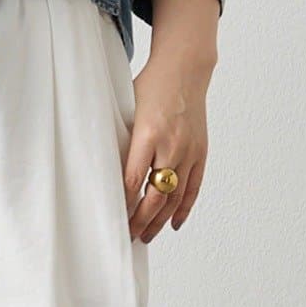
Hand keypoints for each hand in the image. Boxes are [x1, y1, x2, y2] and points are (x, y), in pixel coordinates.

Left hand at [123, 0, 218, 243]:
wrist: (185, 70)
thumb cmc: (151, 86)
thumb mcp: (127, 110)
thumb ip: (121, 140)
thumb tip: (103, 169)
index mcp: (149, 133)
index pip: (133, 179)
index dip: (123, 203)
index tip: (112, 219)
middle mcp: (172, 145)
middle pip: (156, 195)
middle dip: (140, 220)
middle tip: (127, 235)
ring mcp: (189, 151)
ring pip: (175, 197)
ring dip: (160, 220)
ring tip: (145, 236)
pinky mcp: (201, 152)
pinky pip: (194, 187)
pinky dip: (184, 208)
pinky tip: (174, 224)